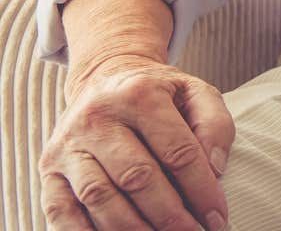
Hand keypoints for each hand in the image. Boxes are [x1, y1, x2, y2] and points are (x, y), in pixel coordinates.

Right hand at [40, 52, 234, 230]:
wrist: (104, 80)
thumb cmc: (158, 94)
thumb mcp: (195, 92)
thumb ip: (214, 125)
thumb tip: (214, 170)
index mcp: (140, 95)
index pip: (178, 151)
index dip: (202, 189)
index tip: (217, 216)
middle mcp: (98, 118)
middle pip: (137, 177)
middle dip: (169, 215)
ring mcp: (68, 145)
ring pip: (98, 197)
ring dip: (132, 228)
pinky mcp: (48, 168)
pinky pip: (59, 210)